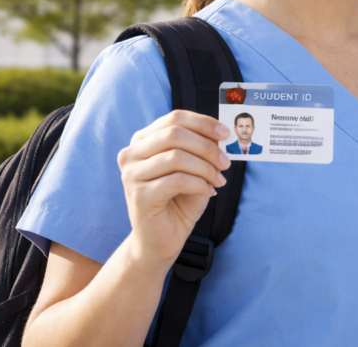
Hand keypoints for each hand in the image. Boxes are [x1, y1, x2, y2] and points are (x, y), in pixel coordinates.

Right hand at [117, 110, 230, 267]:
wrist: (161, 239)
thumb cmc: (179, 201)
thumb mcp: (195, 168)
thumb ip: (202, 148)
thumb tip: (220, 133)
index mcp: (143, 140)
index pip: (175, 118)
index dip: (203, 123)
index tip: (225, 134)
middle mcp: (131, 154)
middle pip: (175, 134)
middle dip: (207, 147)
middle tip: (225, 163)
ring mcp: (131, 175)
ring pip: (176, 156)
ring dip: (205, 168)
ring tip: (218, 180)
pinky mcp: (138, 196)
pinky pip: (176, 180)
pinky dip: (199, 184)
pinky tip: (208, 192)